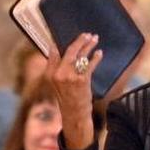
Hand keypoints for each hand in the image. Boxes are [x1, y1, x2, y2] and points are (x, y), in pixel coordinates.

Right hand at [45, 33, 103, 149]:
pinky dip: (96, 57)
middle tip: (87, 35)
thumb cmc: (67, 99)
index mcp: (50, 73)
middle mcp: (58, 74)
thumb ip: (55, 68)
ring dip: (89, 46)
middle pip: (69, 51)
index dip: (60, 42)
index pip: (53, 52)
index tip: (67, 35)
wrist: (74, 114)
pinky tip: (100, 53)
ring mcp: (70, 77)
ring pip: (81, 55)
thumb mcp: (55, 84)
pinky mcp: (82, 80)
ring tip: (94, 39)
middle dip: (79, 40)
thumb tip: (56, 50)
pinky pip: (90, 64)